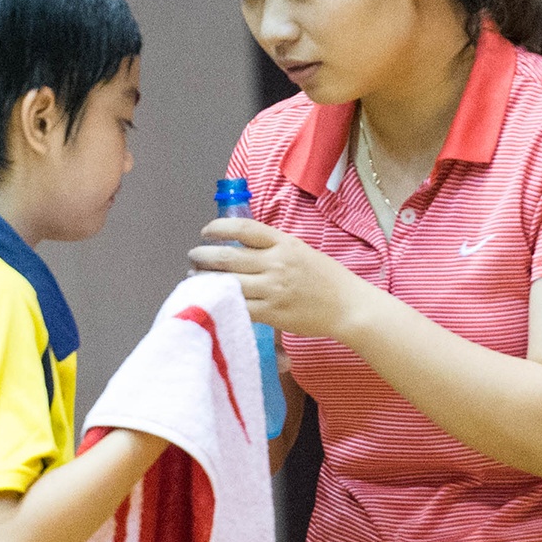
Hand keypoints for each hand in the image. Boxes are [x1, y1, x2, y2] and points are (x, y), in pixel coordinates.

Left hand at [188, 217, 359, 339]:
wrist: (348, 306)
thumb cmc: (326, 278)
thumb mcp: (301, 251)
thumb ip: (274, 248)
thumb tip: (242, 247)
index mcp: (284, 244)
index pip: (244, 229)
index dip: (219, 228)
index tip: (206, 231)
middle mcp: (276, 264)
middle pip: (228, 257)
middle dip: (203, 256)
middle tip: (193, 256)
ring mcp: (273, 290)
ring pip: (228, 283)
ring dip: (204, 280)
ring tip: (193, 278)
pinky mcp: (272, 313)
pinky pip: (239, 307)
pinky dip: (221, 303)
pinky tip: (211, 300)